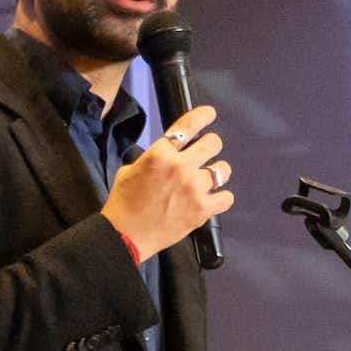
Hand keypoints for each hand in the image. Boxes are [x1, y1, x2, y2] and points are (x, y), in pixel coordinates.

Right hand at [103, 104, 228, 261]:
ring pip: (223, 169)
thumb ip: (151, 159)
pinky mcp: (202, 209)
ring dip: (217, 172)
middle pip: (214, 143)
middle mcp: (180, 167)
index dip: (203, 116)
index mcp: (160, 155)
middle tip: (205, 154)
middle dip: (210, 146)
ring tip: (209, 179)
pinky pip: (227, 197)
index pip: (189, 125)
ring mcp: (194, 188)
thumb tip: (165, 155)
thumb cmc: (123, 206)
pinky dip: (221, 198)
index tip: (209, 114)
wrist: (124, 236)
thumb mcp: (129, 172)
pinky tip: (212, 200)